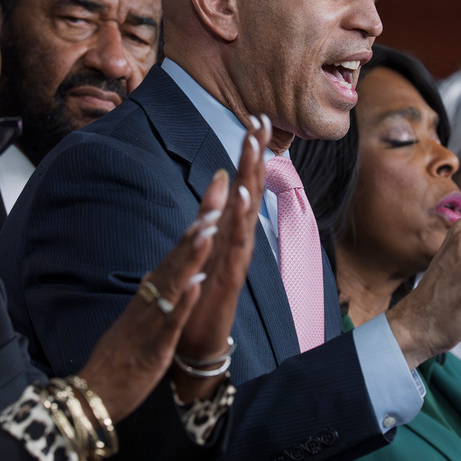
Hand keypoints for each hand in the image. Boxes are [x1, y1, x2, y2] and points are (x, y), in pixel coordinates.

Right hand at [77, 186, 223, 420]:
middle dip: (200, 227)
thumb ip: (147, 296)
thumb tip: (153, 274)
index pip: (179, 253)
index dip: (198, 226)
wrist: (91, 395)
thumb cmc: (118, 358)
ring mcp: (152, 319)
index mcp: (152, 294)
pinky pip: (169, 320)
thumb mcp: (136, 319)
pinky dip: (183, 302)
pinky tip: (197, 284)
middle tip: (219, 195)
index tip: (217, 197)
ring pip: (175, 282)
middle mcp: (151, 299)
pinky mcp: (155, 345)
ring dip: (192, 256)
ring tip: (210, 228)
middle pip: (178, 257)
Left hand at [170, 113, 269, 400]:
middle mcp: (239, 239)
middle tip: (261, 122)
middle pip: (251, 190)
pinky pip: (237, 245)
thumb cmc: (204, 294)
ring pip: (247, 214)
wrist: (199, 340)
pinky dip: (241, 221)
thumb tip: (224, 179)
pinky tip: (243, 199)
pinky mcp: (230, 277)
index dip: (250, 152)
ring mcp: (237, 258)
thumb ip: (216, 214)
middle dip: (255, 156)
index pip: (244, 183)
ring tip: (254, 153)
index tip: (256, 119)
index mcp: (231, 230)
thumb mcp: (208, 247)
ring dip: (251, 183)